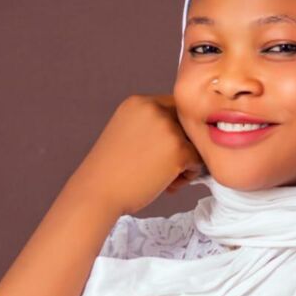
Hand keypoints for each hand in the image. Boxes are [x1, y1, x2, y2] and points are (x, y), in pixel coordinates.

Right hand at [75, 93, 205, 214]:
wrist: (97, 193)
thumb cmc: (111, 172)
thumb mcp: (126, 134)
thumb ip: (151, 126)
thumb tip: (186, 134)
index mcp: (138, 102)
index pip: (173, 107)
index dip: (174, 130)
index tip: (163, 151)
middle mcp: (154, 109)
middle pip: (186, 124)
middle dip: (183, 144)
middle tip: (165, 167)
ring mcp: (167, 129)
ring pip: (195, 143)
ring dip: (186, 161)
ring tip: (167, 179)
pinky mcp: (179, 150)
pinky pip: (198, 160)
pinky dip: (189, 175)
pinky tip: (169, 186)